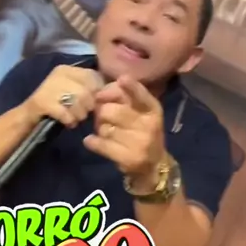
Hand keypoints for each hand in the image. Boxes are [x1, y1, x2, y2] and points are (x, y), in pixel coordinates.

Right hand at [24, 65, 103, 128]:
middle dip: (88, 107)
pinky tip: (68, 123)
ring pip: (77, 102)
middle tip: (83, 114)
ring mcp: (49, 87)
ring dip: (79, 115)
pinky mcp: (42, 102)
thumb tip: (110, 92)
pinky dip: (69, 121)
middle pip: (86, 91)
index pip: (92, 76)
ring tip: (75, 118)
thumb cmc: (57, 105)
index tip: (94, 103)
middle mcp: (58, 74)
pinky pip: (66, 113)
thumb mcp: (73, 92)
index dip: (97, 92)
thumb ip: (89, 89)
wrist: (29, 117)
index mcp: (66, 69)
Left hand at [84, 75, 165, 191]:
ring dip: (100, 128)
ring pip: (104, 128)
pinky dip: (92, 141)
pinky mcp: (128, 159)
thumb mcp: (141, 112)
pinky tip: (92, 141)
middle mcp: (149, 125)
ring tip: (106, 132)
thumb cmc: (142, 132)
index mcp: (153, 110)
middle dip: (102, 111)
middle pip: (112, 111)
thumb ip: (125, 97)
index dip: (131, 86)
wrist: (153, 166)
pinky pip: (101, 144)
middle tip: (102, 116)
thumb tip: (100, 91)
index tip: (121, 79)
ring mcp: (140, 143)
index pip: (142, 95)